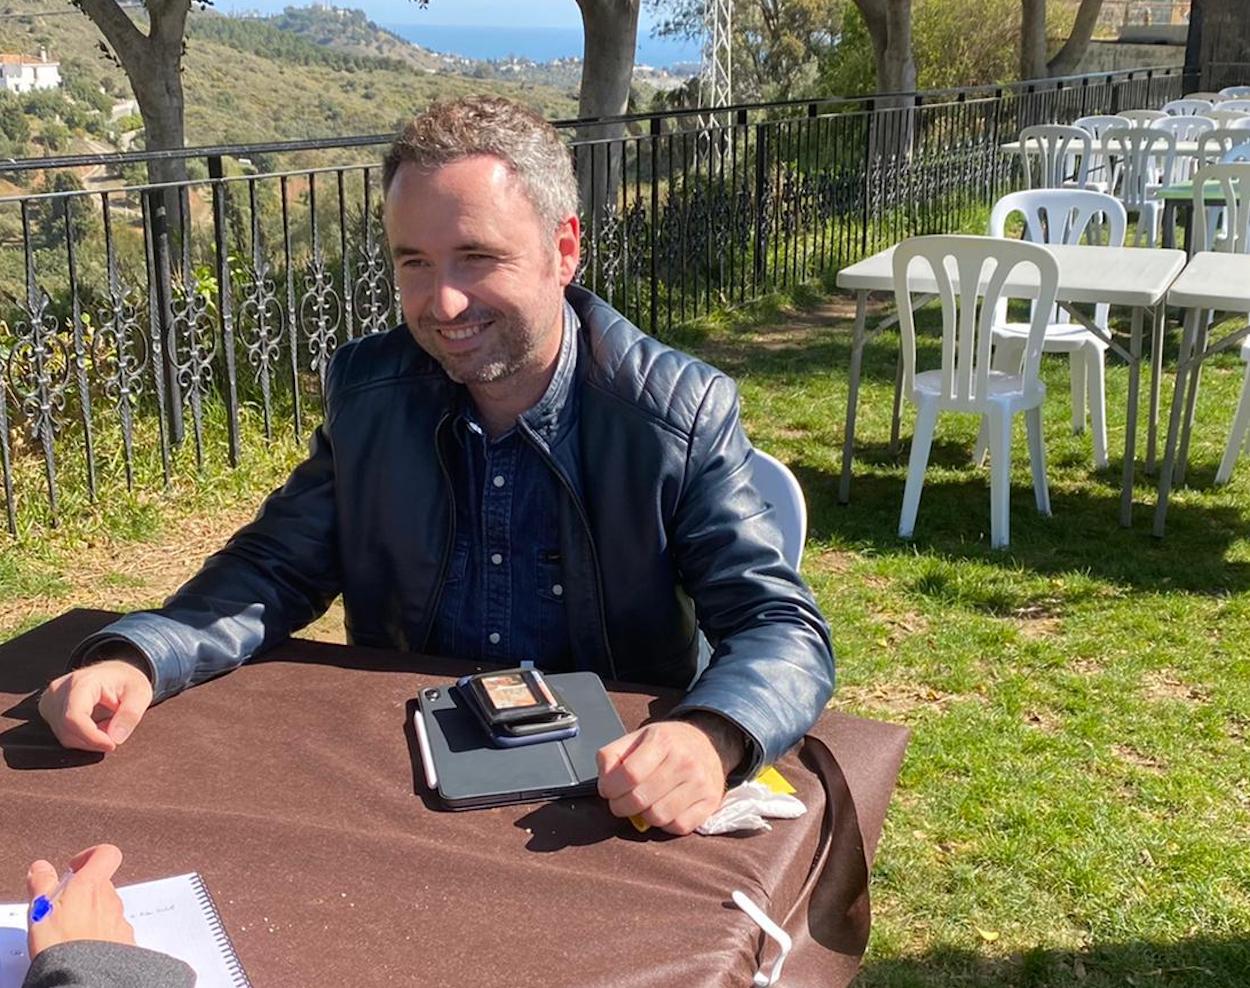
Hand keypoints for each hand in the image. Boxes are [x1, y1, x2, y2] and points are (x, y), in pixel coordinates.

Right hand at [26, 845, 133, 959]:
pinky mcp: (125, 941)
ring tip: (69, 932)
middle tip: (63, 908)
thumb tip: (41, 867)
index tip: (73, 868)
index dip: (90, 856)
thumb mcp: (41, 909)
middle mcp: (111, 900)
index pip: (106, 854)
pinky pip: (113, 931)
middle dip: (84, 893)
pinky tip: (84, 947)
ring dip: (91, 915)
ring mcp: (120, 921)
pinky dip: (100, 935)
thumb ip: (42, 882)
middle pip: (102, 885)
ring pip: (107, 909)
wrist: (86, 975)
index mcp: (92, 885)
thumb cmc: (63, 943)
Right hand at [38, 657, 153, 752]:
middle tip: (115, 729)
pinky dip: (81, 736)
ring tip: (106, 722)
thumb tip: (115, 738)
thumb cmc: (126, 681)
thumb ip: (130, 715)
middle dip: (94, 739)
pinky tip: (94, 724)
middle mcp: (59, 689)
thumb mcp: (141, 693)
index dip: (91, 737)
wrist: (114, 673)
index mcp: (81, 681)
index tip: (111, 744)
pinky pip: (62, 734)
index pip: (73, 718)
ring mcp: (50, 700)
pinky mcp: (48, 709)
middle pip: (68, 730)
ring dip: (89, 738)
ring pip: (64, 736)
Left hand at [597, 715, 743, 835]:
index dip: (610, 788)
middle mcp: (684, 761)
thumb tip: (604, 782)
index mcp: (662, 741)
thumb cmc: (667, 744)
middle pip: (640, 799)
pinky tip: (664, 810)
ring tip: (644, 804)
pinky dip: (666, 824)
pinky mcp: (710, 802)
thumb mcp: (636, 738)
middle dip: (621, 806)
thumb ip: (612, 755)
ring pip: (658, 817)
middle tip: (621, 801)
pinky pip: (678, 827)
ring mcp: (700, 783)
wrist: (708, 742)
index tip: (607, 790)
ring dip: (644, 816)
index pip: (628, 774)